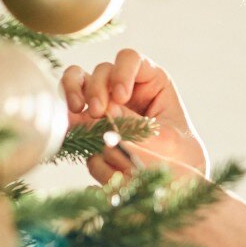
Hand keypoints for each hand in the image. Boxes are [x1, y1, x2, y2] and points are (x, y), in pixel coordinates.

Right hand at [61, 48, 210, 185]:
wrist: (168, 186)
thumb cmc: (178, 157)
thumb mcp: (167, 142)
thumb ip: (137, 127)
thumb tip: (106, 113)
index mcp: (152, 82)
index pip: (131, 60)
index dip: (122, 72)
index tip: (121, 96)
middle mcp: (125, 87)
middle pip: (102, 71)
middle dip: (97, 89)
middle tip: (99, 113)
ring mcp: (104, 104)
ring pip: (78, 81)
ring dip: (74, 91)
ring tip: (77, 110)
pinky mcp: (88, 124)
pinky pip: (69, 110)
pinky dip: (66, 116)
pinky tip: (69, 127)